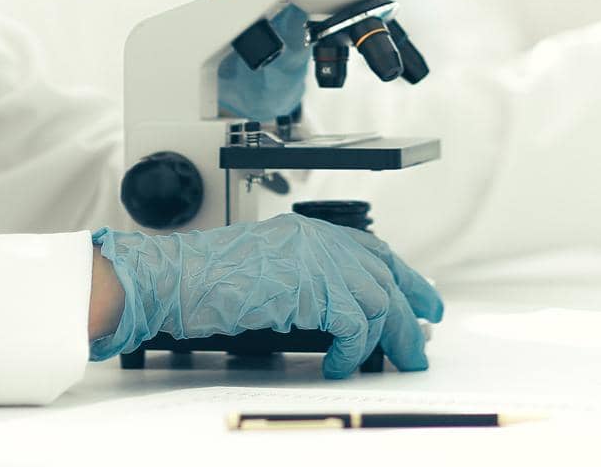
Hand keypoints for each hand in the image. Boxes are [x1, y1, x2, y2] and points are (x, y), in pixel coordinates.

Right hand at [89, 213, 443, 378]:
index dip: (402, 278)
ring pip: (378, 301)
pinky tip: (339, 367)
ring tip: (393, 364)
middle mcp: (317, 240)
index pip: (371, 251)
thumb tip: (345, 317)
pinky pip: (354, 325)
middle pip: (383, 275)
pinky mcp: (310, 288)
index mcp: (308, 234)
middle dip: (411, 312)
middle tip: (424, 342)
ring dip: (390, 338)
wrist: (177, 280)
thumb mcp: (268, 273)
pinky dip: (353, 351)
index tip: (423, 301)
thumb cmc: (208, 282)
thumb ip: (306, 283)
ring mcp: (315, 260)